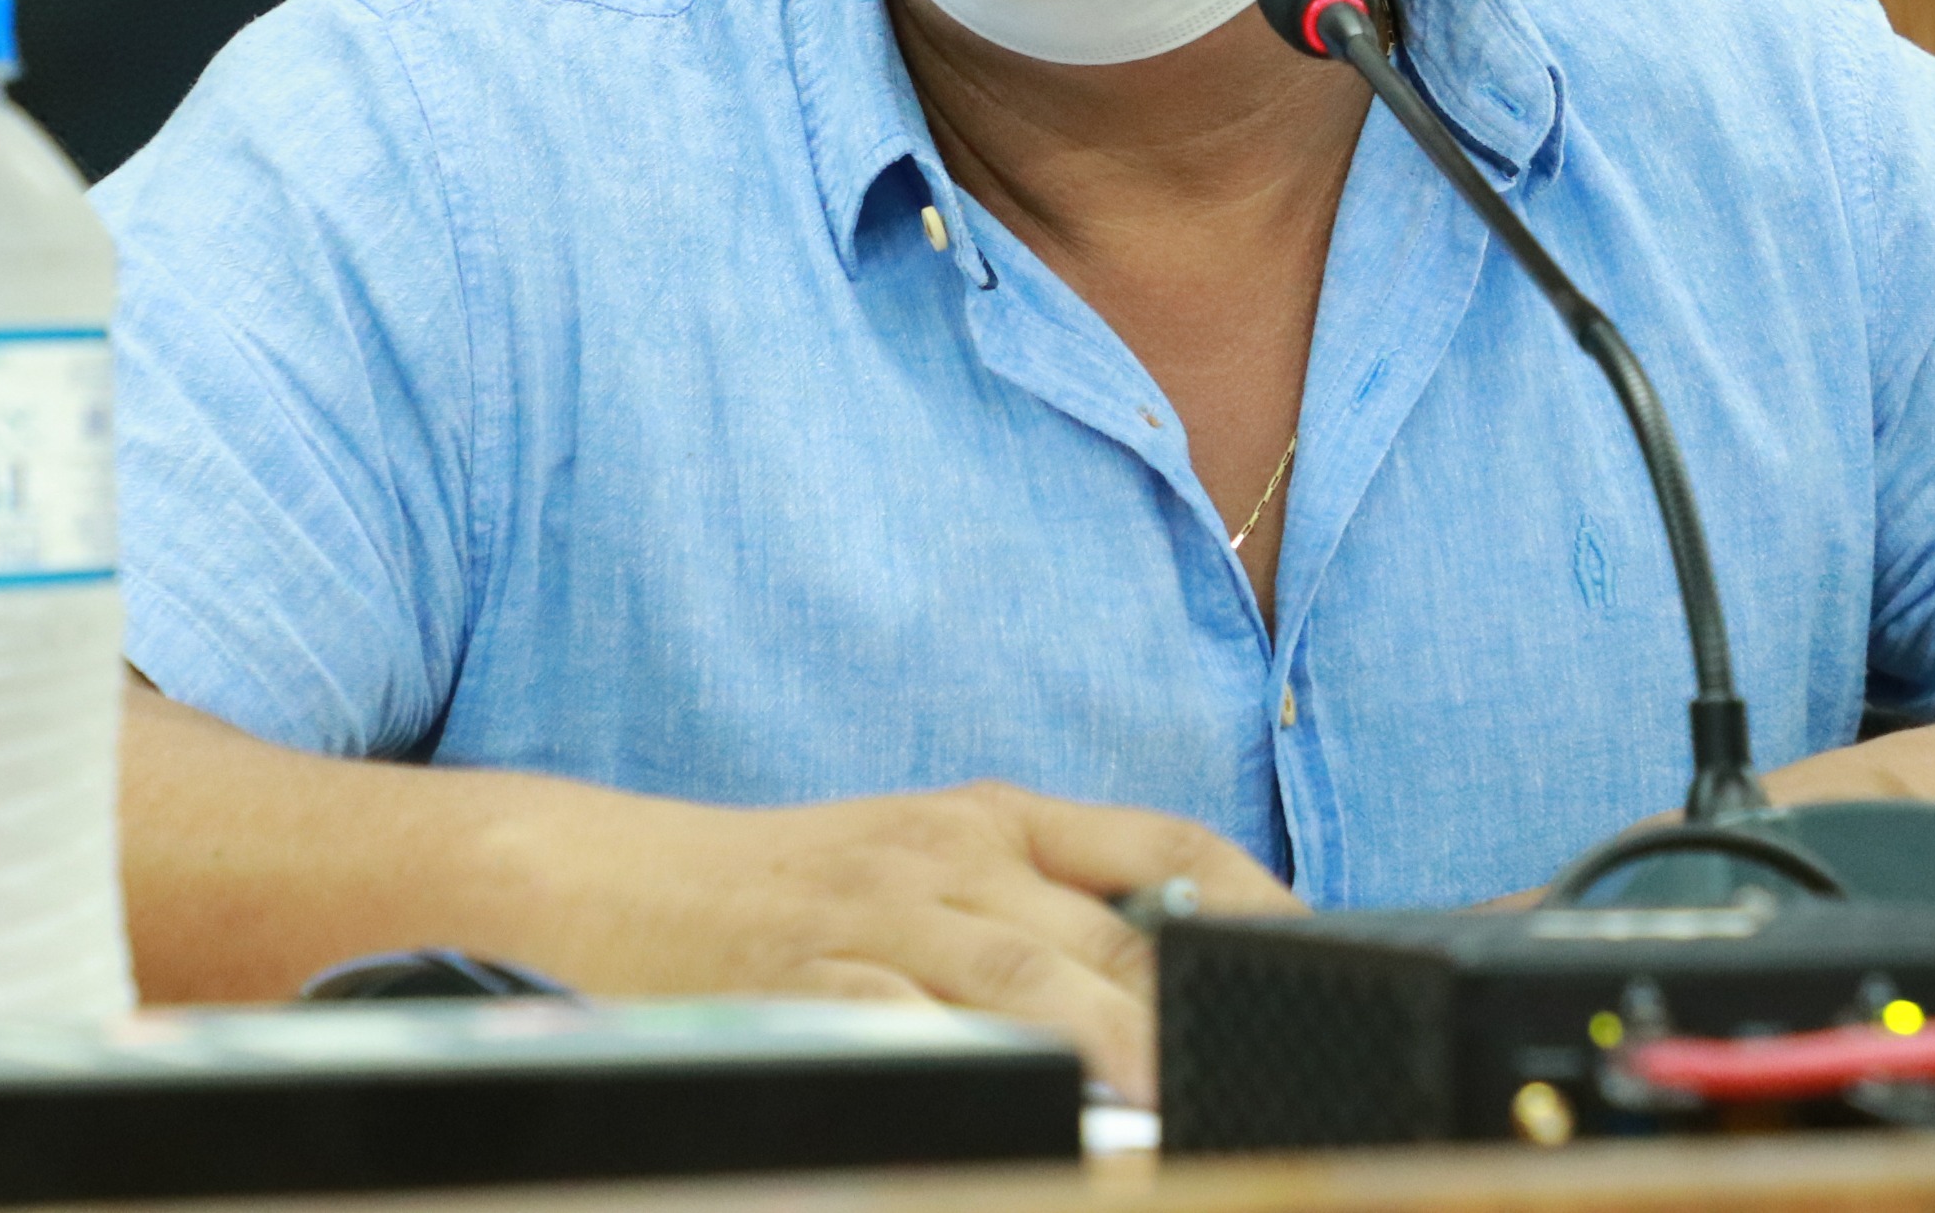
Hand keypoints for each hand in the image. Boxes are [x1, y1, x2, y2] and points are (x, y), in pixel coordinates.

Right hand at [477, 776, 1297, 1100]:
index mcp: (998, 818)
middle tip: (1277, 1079)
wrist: (609, 878)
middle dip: (1201, 1013)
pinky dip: (974, 1074)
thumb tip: (1178, 976)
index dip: (1256, 905)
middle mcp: (955, 854)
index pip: (1163, 846)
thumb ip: (1042, 905)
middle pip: (1113, 932)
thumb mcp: (927, 862)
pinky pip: (909, 1030)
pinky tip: (1027, 1116)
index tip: (1325, 968)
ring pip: (1028, 979)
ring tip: (1172, 1108)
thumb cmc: (789, 889)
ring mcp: (883, 915)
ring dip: (1111, 1047)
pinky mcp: (813, 979)